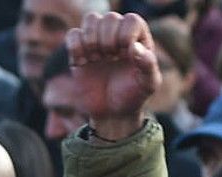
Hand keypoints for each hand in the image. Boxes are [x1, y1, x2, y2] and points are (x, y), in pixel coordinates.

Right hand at [66, 12, 160, 141]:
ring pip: (91, 19)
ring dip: (92, 38)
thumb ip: (148, 66)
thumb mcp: (148, 85)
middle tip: (110, 57)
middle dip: (108, 38)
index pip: (131, 20)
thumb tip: (135, 48)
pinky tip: (83, 62)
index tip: (125, 54)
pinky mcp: (79, 52)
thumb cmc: (133, 96)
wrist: (112, 114)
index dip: (126, 34)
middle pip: (110, 18)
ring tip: (96, 57)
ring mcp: (97, 42)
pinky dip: (75, 46)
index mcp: (137, 39)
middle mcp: (117, 36)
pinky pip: (73, 35)